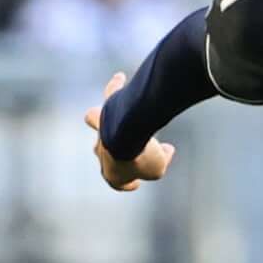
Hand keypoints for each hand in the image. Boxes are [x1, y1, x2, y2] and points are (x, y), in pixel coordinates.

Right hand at [87, 72, 172, 189]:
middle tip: (131, 150)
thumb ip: (161, 160)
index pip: (117, 182)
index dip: (127, 185)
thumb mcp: (157, 167)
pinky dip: (114, 86)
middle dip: (114, 153)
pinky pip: (110, 94)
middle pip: (103, 152)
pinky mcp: (107, 109)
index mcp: (111, 172)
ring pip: (95, 120)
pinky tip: (120, 78)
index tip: (136, 184)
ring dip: (100, 118)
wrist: (129, 133)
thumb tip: (167, 150)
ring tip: (107, 111)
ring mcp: (102, 128)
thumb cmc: (141, 156)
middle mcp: (101, 149)